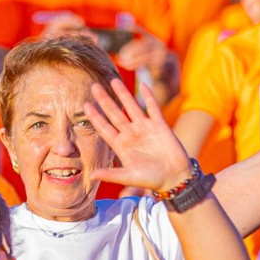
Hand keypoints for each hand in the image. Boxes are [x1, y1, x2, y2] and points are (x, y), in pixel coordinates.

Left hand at [86, 76, 195, 192]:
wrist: (174, 178)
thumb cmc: (150, 179)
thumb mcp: (128, 177)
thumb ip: (111, 174)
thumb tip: (92, 175)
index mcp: (121, 145)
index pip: (105, 128)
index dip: (95, 117)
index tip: (85, 106)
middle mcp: (131, 134)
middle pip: (115, 113)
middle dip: (105, 100)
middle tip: (94, 86)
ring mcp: (145, 128)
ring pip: (132, 107)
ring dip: (123, 94)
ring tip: (114, 81)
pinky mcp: (160, 126)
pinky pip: (153, 108)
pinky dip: (149, 97)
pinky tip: (143, 85)